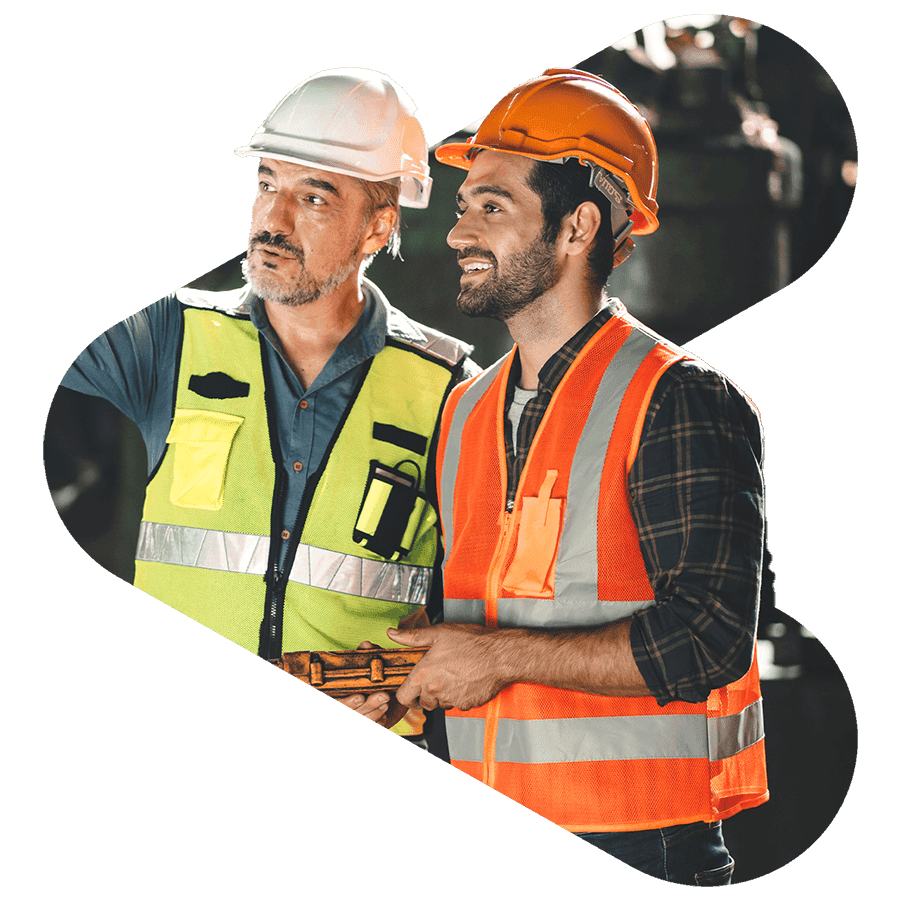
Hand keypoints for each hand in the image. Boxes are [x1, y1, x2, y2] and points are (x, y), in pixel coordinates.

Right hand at [335, 641, 407, 728]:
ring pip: (362, 720)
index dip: (346, 702)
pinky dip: (378, 723)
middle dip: (368, 706)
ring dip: (374, 713)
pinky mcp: (369, 724)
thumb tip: (366, 645)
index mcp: (337, 692)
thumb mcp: (369, 663)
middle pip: (350, 712)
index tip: (360, 697)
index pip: (335, 701)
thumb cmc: (372, 676)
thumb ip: (366, 655)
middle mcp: (344, 705)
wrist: (388, 693)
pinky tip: (384, 717)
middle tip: (383, 696)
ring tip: (386, 702)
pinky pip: (372, 727)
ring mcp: (356, 716)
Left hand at [388, 623, 508, 711]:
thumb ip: (412, 636)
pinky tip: (464, 680)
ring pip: (439, 704)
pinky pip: (456, 704)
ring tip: (451, 675)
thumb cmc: (472, 642)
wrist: (499, 655)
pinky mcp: (465, 704)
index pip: (403, 697)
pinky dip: (458, 695)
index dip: (405, 693)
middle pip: (421, 703)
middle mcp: (435, 690)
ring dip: (441, 695)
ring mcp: (451, 699)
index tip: (410, 687)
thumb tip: (393, 634)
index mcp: (424, 674)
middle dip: (425, 693)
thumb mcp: (438, 633)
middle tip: (434, 678)